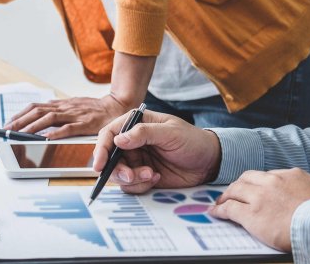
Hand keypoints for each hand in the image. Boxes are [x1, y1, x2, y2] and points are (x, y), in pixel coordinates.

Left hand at [4, 95, 130, 138]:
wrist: (117, 106)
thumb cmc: (94, 109)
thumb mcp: (73, 106)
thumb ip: (58, 111)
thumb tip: (40, 116)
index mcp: (61, 104)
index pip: (35, 107)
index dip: (20, 114)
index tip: (8, 123)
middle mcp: (65, 107)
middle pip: (38, 111)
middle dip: (20, 121)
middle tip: (7, 130)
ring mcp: (75, 114)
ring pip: (49, 118)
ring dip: (33, 127)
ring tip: (20, 134)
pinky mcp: (85, 123)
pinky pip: (68, 128)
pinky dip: (56, 133)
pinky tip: (46, 138)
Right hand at [92, 110, 221, 192]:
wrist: (209, 162)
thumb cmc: (192, 140)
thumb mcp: (170, 132)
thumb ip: (144, 133)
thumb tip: (119, 139)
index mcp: (135, 125)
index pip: (109, 134)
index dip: (101, 149)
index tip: (100, 165)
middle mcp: (131, 143)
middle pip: (109, 158)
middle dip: (117, 170)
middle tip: (132, 176)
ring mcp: (136, 160)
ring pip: (118, 174)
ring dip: (132, 179)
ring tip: (152, 175)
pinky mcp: (142, 176)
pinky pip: (130, 185)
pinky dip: (141, 185)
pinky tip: (157, 178)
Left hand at [209, 168, 309, 250]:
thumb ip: (302, 189)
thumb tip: (299, 195)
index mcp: (290, 175)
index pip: (266, 175)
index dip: (256, 182)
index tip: (253, 187)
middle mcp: (272, 182)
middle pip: (246, 179)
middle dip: (238, 186)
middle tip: (232, 192)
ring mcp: (259, 197)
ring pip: (235, 191)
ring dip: (226, 196)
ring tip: (221, 202)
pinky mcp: (251, 214)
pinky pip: (229, 209)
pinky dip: (220, 210)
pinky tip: (216, 212)